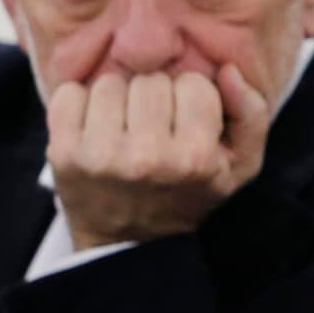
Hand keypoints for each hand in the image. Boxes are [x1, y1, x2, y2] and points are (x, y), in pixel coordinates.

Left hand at [46, 64, 271, 248]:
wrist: (129, 242)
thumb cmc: (189, 194)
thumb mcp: (240, 166)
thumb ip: (251, 114)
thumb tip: (228, 70)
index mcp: (194, 160)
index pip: (195, 84)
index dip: (192, 98)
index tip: (185, 122)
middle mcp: (146, 158)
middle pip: (151, 81)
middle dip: (154, 97)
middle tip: (152, 126)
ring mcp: (100, 156)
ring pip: (110, 84)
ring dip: (117, 100)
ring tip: (123, 128)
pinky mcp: (62, 153)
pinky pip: (69, 94)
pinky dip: (80, 104)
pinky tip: (93, 128)